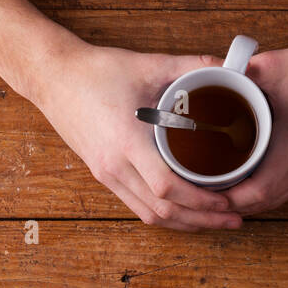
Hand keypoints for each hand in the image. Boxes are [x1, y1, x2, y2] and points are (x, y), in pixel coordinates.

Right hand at [34, 42, 243, 231]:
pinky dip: (164, 214)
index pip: (167, 188)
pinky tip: (184, 212)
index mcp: (127, 143)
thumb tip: (228, 67)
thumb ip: (190, 65)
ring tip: (214, 221)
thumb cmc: (97, 71)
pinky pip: (137, 207)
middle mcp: (115, 167)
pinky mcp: (103, 175)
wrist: (53, 78)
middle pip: (163, 211)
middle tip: (234, 219)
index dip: (200, 200)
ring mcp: (107, 175)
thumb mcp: (147, 64)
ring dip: (184, 223)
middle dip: (202, 220)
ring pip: (150, 215)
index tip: (227, 201)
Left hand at [223, 39, 287, 214]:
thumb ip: (240, 73)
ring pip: (281, 198)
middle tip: (208, 195)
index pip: (257, 191)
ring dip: (253, 200)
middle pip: (268, 202)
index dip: (229, 199)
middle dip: (236, 204)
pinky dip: (271, 190)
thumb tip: (210, 77)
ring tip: (225, 191)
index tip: (206, 194)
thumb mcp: (276, 65)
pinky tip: (255, 180)